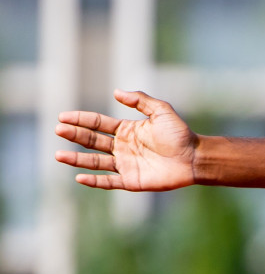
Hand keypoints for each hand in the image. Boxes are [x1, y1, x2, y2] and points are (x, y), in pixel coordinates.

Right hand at [54, 90, 196, 190]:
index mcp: (126, 130)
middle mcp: (122, 147)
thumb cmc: (180, 134)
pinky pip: (109, 181)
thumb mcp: (161, 111)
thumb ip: (140, 101)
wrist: (195, 157)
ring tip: (59, 155)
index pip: (98, 124)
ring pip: (95, 162)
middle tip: (58, 129)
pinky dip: (94, 181)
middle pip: (92, 141)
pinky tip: (79, 177)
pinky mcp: (131, 180)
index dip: (81, 119)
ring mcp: (125, 164)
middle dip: (74, 135)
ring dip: (76, 159)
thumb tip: (116, 92)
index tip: (63, 116)